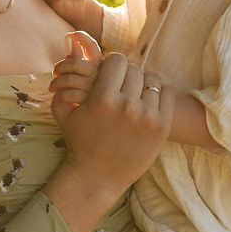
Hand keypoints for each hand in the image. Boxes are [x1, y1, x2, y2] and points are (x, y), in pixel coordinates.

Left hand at [50, 31, 98, 120]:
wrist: (93, 130)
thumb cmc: (84, 102)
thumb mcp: (77, 78)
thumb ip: (75, 58)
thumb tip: (69, 38)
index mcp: (103, 69)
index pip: (93, 48)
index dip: (83, 38)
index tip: (71, 34)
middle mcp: (103, 78)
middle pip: (77, 64)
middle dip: (62, 66)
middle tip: (55, 73)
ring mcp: (99, 91)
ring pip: (72, 79)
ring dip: (58, 82)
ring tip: (52, 87)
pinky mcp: (93, 105)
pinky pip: (71, 94)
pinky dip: (62, 95)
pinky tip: (61, 97)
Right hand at [56, 49, 171, 200]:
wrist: (98, 176)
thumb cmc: (79, 142)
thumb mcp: (64, 113)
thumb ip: (64, 84)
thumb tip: (72, 54)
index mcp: (103, 98)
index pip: (117, 60)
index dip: (112, 63)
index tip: (110, 72)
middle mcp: (127, 105)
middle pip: (134, 68)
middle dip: (126, 73)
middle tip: (121, 84)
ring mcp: (147, 116)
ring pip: (151, 78)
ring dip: (142, 82)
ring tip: (135, 93)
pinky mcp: (161, 126)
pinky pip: (166, 92)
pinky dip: (158, 92)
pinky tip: (147, 101)